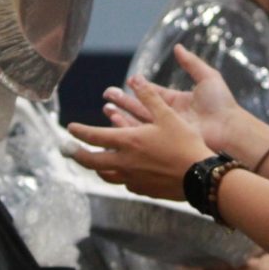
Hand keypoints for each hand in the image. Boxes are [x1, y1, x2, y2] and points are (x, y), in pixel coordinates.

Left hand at [68, 71, 212, 199]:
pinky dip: (120, 177)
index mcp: (128, 141)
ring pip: (106, 176)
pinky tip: (125, 175)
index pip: (94, 137)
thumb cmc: (184, 143)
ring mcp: (133, 179)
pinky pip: (126, 184)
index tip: (70, 128)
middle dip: (78, 155)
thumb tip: (136, 79)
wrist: (199, 176)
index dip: (79, 132)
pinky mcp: (144, 190)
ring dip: (97, 168)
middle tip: (69, 151)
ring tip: (95, 163)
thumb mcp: (168, 115)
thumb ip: (149, 97)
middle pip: (92, 162)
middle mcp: (125, 163)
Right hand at [102, 45, 242, 153]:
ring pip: (139, 122)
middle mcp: (169, 116)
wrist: (229, 129)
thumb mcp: (208, 77)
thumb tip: (178, 47)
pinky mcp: (165, 143)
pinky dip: (129, 129)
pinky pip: (143, 136)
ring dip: (122, 115)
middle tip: (107, 95)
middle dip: (124, 101)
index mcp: (178, 101)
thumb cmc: (222, 104)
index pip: (153, 94)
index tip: (127, 81)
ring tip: (106, 109)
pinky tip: (116, 123)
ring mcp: (167, 131)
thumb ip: (191, 63)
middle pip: (142, 107)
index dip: (139, 87)